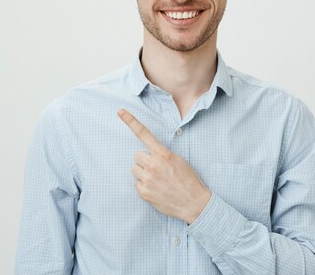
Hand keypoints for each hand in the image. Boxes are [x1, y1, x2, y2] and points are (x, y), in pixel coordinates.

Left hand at [117, 109, 211, 223]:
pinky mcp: (144, 192)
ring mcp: (147, 179)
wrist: (194, 203)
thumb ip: (162, 154)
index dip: (131, 121)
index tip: (120, 111)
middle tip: (156, 168)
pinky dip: (144, 185)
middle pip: (136, 155)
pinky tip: (156, 188)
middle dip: (144, 160)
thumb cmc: (188, 180)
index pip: (144, 134)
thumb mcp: (178, 160)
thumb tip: (149, 152)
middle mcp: (153, 165)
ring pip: (134, 169)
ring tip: (156, 179)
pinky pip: (137, 183)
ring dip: (142, 172)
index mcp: (163, 154)